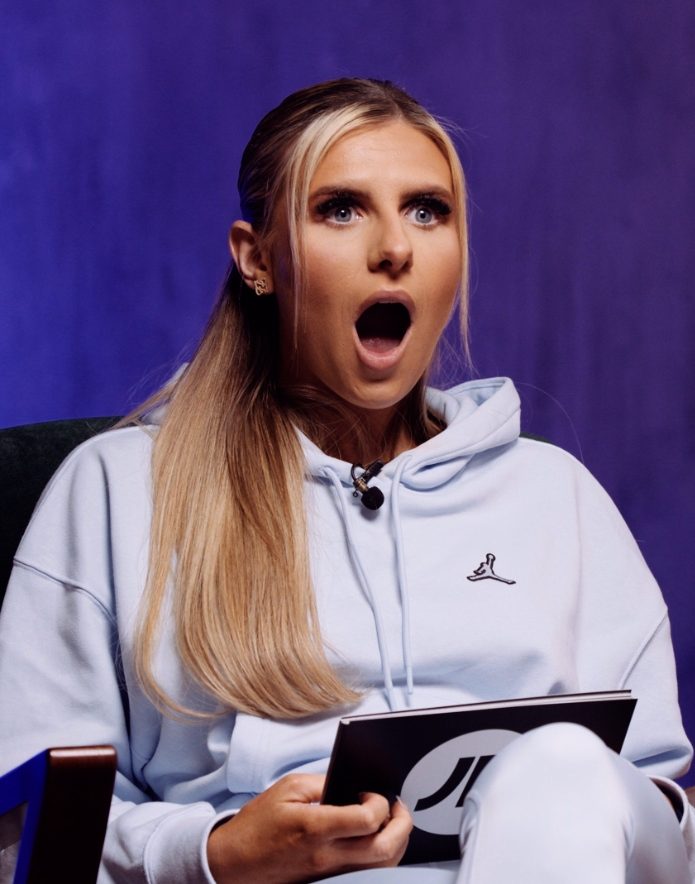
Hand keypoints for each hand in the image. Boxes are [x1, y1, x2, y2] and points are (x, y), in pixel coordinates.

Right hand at [207, 773, 412, 882]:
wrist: (233, 863)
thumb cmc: (258, 823)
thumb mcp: (287, 789)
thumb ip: (323, 783)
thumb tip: (351, 783)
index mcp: (315, 827)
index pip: (367, 821)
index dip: (381, 803)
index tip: (374, 794)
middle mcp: (326, 856)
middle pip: (384, 850)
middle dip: (403, 826)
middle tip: (399, 808)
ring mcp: (329, 874)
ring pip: (381, 867)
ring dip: (396, 843)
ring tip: (391, 822)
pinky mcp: (328, 883)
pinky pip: (366, 874)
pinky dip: (380, 857)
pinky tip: (376, 839)